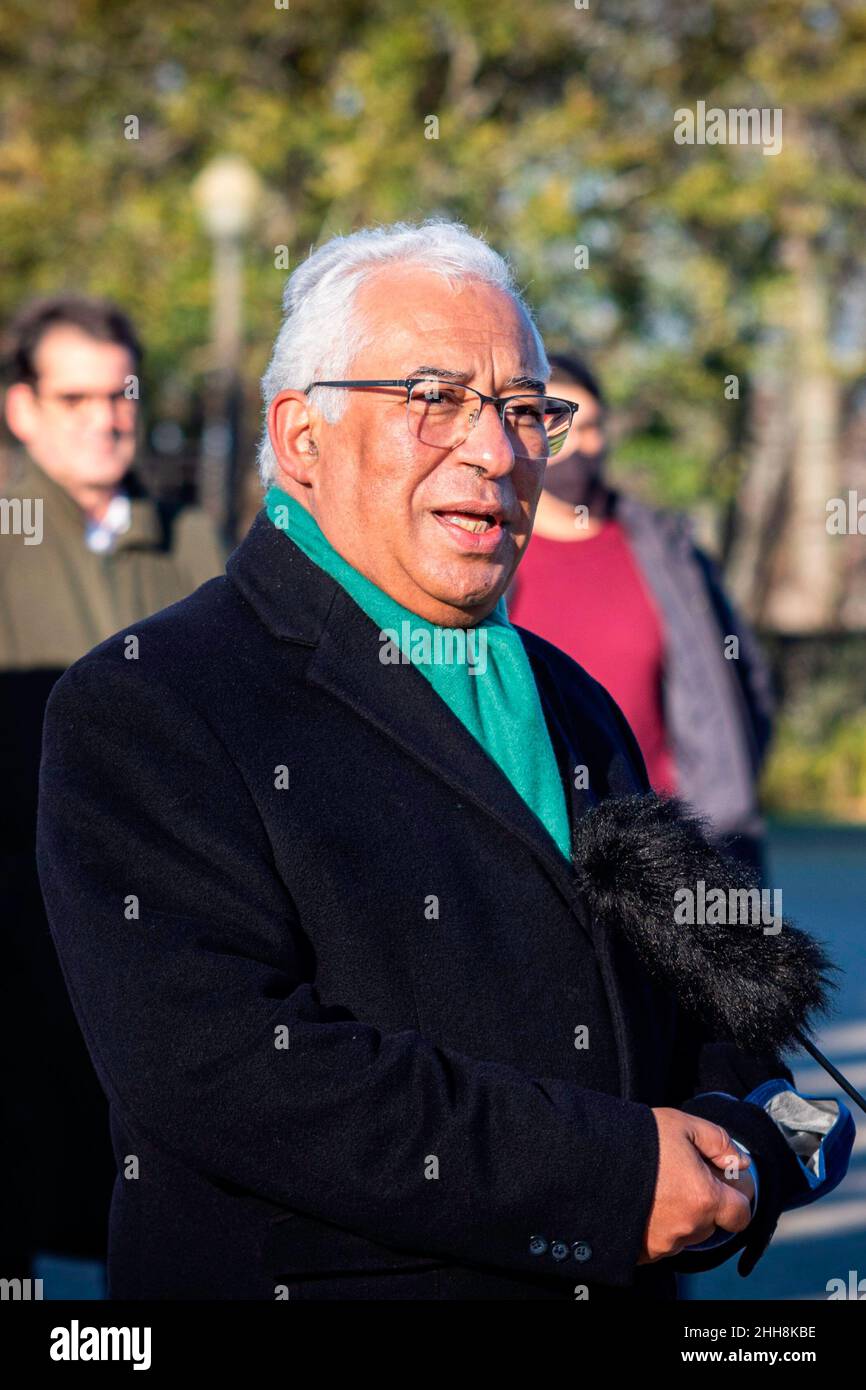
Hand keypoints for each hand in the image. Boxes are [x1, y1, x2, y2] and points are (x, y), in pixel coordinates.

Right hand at [637, 1108, 754, 1264]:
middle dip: (703, 1203)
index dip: (735, 1197)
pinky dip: (656, 1226)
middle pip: (711, 1224)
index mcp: (704, 1198)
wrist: (588, 1159)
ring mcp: (663, 1244)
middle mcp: (687, 1227)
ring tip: (655, 1188)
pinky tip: (641, 1202)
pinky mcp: (641, 1252)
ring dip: (679, 1216)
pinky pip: (660, 1243)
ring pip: (685, 1234)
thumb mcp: (683, 1125)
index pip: (741, 1214)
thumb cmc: (638, 1139)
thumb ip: (719, 1142)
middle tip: (680, 1177)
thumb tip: (739, 1162)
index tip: (720, 1183)